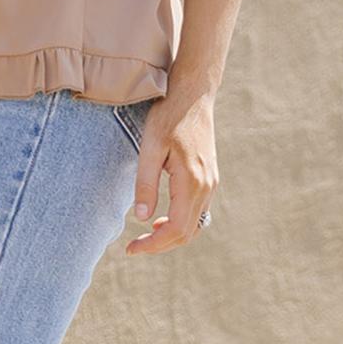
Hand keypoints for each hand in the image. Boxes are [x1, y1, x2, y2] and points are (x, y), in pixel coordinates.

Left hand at [125, 91, 218, 255]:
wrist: (193, 95)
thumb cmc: (168, 116)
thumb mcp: (150, 147)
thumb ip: (146, 183)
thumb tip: (142, 218)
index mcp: (192, 181)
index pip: (176, 229)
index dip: (154, 245)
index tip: (131, 248)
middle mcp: (207, 186)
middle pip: (187, 233)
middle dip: (161, 245)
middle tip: (134, 247)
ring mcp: (212, 183)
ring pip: (195, 225)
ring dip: (171, 236)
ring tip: (146, 236)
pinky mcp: (210, 178)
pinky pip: (198, 212)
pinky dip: (181, 223)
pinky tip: (162, 218)